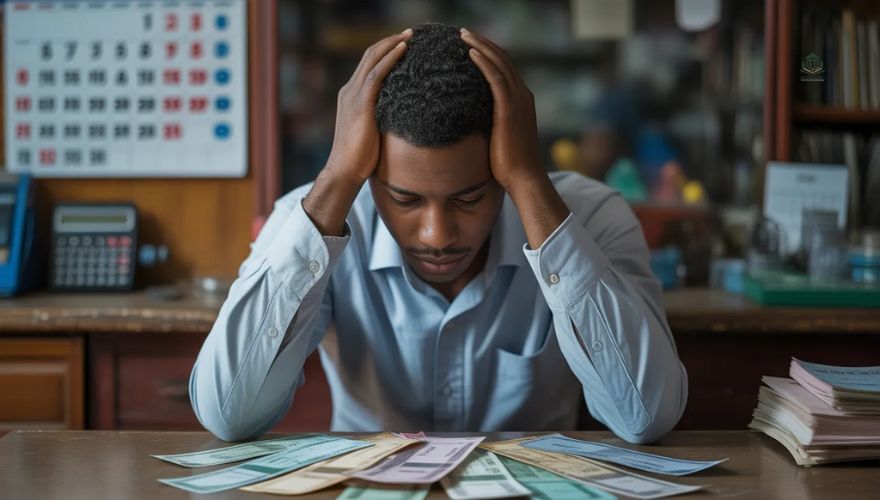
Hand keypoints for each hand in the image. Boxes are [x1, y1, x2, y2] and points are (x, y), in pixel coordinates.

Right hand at [324, 29, 411, 183]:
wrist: (344, 171)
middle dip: (390, 41)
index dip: (384, 51)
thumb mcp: (372, 131)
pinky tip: (403, 50)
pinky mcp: (360, 104)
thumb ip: (382, 118)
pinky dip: (390, 58)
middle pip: (370, 56)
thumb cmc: (360, 158)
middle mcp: (349, 91)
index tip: (402, 43)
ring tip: (410, 35)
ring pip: (373, 59)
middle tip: (409, 33)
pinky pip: (377, 74)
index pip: (368, 65)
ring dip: (392, 44)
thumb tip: (403, 117)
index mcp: (351, 96)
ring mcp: (353, 96)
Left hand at [462, 28, 569, 248]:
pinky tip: (469, 53)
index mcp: (520, 101)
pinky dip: (483, 63)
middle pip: (502, 59)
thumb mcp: (496, 138)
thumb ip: (486, 123)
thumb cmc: (508, 165)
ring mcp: (518, 101)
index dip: (487, 53)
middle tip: (463, 32)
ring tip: (462, 35)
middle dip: (483, 43)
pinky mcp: (510, 109)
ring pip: (499, 63)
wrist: (524, 179)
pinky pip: (496, 78)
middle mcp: (522, 95)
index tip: (469, 44)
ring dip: (481, 46)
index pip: (504, 68)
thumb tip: (465, 121)